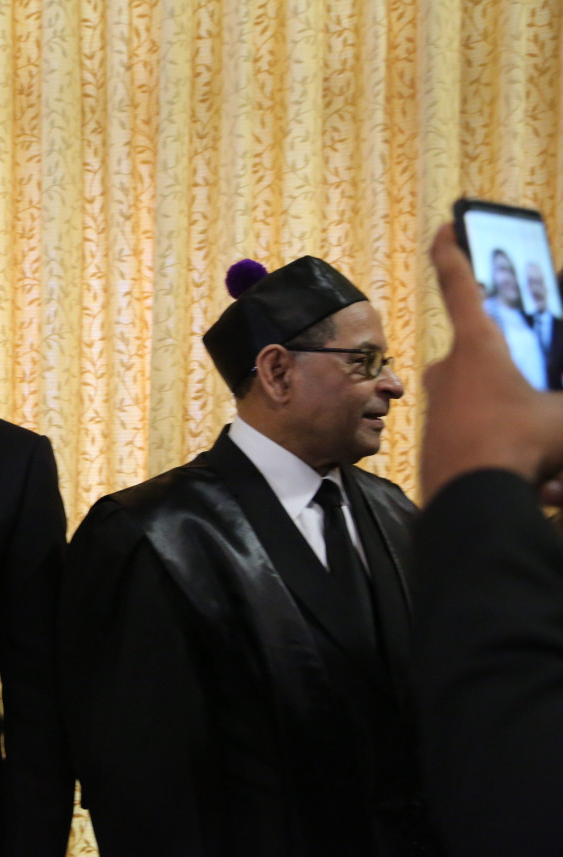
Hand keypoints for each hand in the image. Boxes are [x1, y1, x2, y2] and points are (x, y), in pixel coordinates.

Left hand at [422, 224, 562, 499]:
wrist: (470, 502)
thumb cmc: (519, 447)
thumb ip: (562, 397)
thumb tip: (555, 401)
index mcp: (477, 347)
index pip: (460, 286)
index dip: (452, 252)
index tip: (444, 229)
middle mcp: (447, 369)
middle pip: (488, 359)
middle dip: (521, 383)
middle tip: (540, 412)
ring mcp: (435, 403)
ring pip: (486, 403)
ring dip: (518, 427)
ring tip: (543, 465)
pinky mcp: (432, 435)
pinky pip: (474, 433)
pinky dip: (502, 451)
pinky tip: (527, 479)